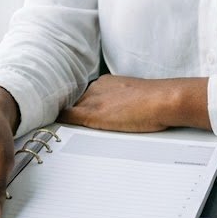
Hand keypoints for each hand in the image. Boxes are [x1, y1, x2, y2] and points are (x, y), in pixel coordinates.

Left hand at [60, 75, 210, 133]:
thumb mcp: (136, 97)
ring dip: (66, 120)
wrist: (163, 99)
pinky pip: (67, 117)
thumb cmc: (158, 101)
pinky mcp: (92, 114)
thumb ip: (123, 102)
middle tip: (66, 129)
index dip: (80, 108)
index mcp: (107, 82)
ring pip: (70, 110)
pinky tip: (53, 132)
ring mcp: (93, 100)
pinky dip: (59, 122)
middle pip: (76, 103)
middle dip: (72, 114)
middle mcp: (97, 87)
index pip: (86, 96)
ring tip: (57, 134)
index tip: (76, 117)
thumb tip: (121, 115)